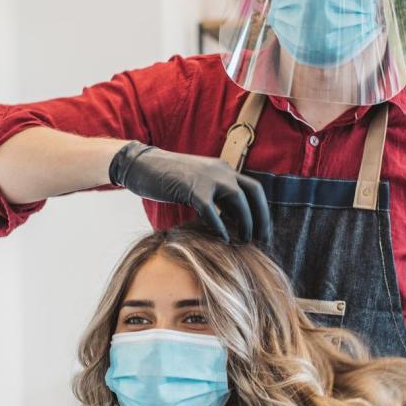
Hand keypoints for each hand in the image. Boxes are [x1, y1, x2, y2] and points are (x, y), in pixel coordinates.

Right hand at [109, 142, 271, 243]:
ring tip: (244, 240)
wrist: (142, 165)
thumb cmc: (168, 178)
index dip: (262, 209)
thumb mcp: (199, 182)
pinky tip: (222, 239)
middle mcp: (221, 170)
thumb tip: (232, 219)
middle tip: (261, 238)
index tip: (263, 229)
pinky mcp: (192, 188)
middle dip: (261, 217)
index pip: (254, 188)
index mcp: (224, 169)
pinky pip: (212, 211)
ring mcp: (207, 177)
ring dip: (245, 222)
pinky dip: (219, 227)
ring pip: (238, 200)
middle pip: (253, 193)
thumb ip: (216, 195)